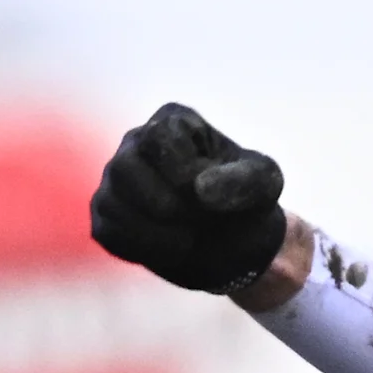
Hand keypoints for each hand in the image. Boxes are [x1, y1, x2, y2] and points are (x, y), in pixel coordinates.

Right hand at [90, 103, 289, 294]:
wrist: (237, 244)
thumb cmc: (248, 202)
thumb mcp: (265, 185)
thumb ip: (243, 180)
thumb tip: (200, 189)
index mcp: (174, 122)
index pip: (159, 137)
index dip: (184, 173)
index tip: (210, 196)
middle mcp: (135, 145)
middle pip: (123, 167)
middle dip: (165, 204)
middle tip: (199, 221)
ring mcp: (116, 182)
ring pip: (110, 201)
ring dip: (155, 231)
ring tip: (191, 239)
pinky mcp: (108, 217)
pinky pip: (107, 231)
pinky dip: (143, 248)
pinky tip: (175, 250)